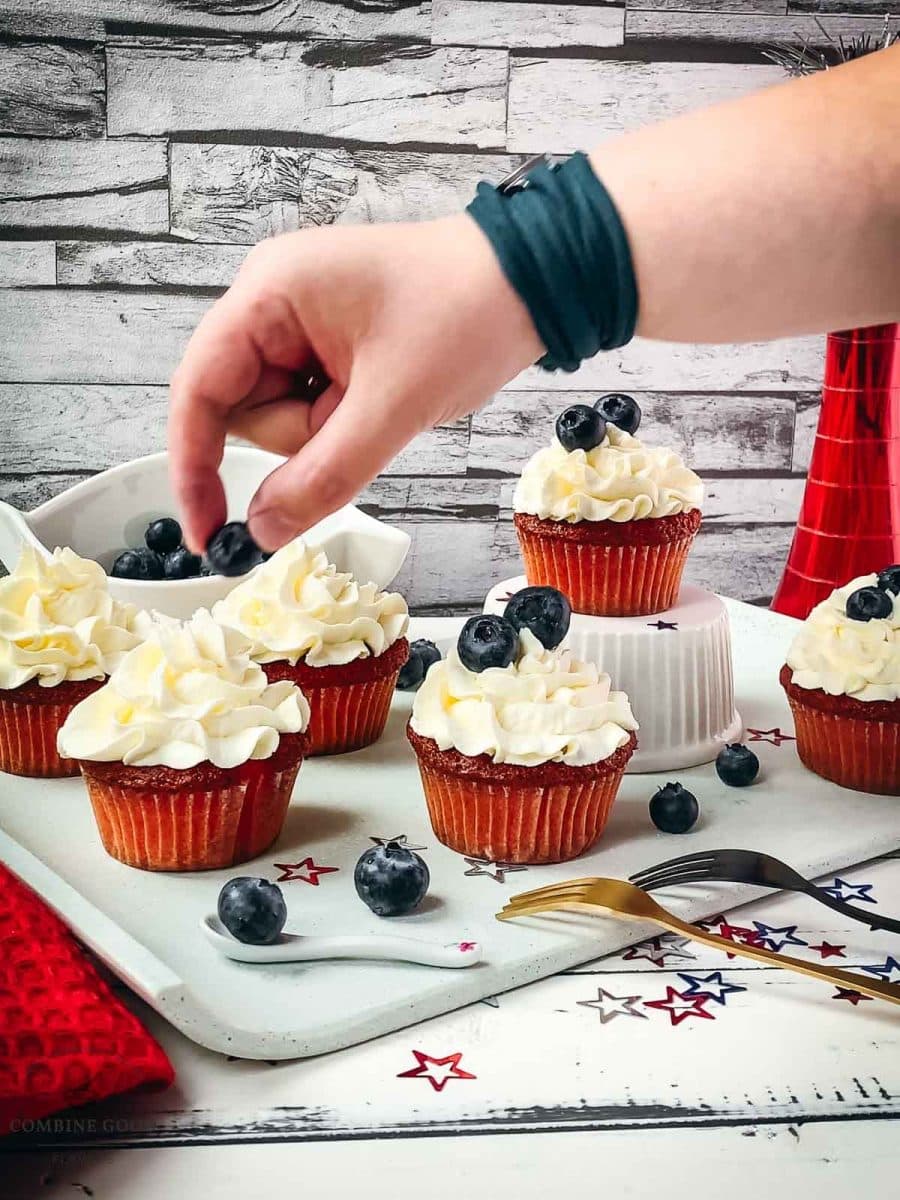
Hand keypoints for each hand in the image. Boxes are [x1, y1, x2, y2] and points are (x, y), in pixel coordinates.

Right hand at [168, 213, 542, 552]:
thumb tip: (262, 531)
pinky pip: (311, 406)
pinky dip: (341, 422)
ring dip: (326, 431)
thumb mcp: (392, 408)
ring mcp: (299, 322)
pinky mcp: (327, 343)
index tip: (206, 530)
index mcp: (269, 294)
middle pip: (243, 410)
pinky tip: (381, 397)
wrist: (531, 282)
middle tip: (361, 419)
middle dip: (299, 436)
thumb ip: (321, 476)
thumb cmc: (466, 316)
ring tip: (382, 399)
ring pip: (280, 416)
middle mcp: (271, 302)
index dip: (193, 465)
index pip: (199, 389)